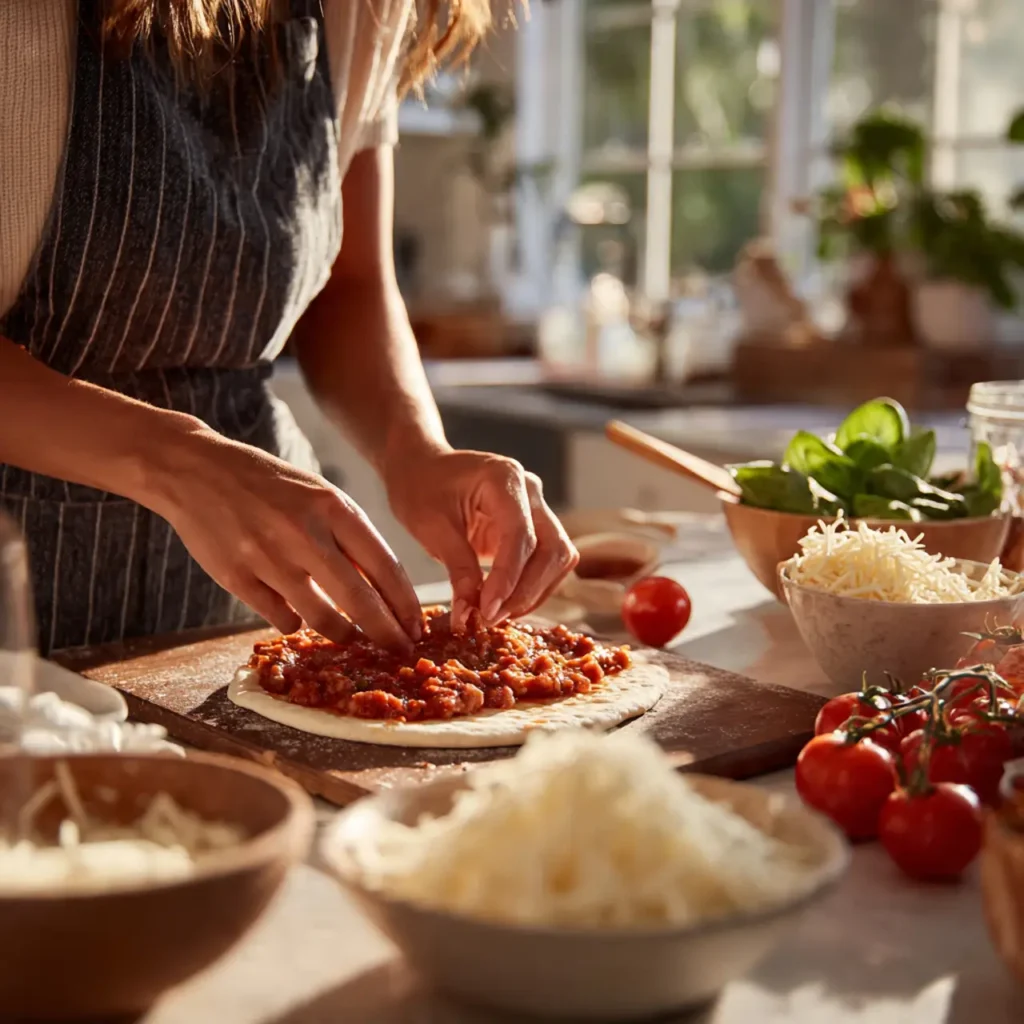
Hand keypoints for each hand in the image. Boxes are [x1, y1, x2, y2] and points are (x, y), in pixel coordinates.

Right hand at [147, 424, 421, 648]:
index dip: (405, 603)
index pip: (385, 566)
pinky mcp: (236, 578)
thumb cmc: (268, 485)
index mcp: (333, 507)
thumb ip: (348, 538)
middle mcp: (304, 533)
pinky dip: (295, 624)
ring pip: (321, 618)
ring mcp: (268, 557)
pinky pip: (281, 619)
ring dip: (343, 634)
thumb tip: (383, 590)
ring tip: (350, 636)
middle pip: (360, 600)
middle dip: (386, 632)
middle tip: (399, 650)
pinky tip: (298, 617)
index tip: (417, 626)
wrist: (197, 471)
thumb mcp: (318, 496)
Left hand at [385, 448, 577, 627]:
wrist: (422, 469)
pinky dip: (530, 588)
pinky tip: (504, 604)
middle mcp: (531, 492)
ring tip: (495, 614)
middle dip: (526, 590)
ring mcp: (537, 509)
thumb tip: (470, 613)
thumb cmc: (421, 488)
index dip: (508, 578)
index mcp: (505, 479)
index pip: (521, 535)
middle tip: (491, 618)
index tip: (487, 611)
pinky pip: (548, 563)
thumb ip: (458, 567)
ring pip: (558, 559)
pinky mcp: (533, 529)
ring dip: (532, 592)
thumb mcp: (431, 527)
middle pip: (552, 549)